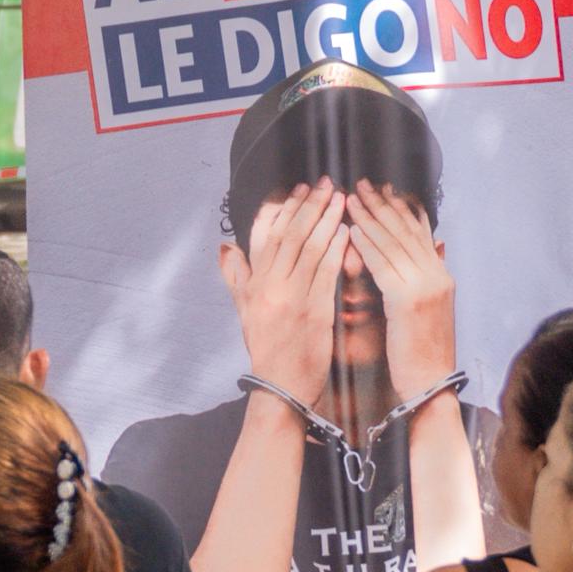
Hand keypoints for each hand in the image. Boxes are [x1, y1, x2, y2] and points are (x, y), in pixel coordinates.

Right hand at [234, 181, 345, 401]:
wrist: (281, 387)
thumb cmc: (266, 349)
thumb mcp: (244, 311)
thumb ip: (236, 277)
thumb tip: (224, 248)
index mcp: (254, 284)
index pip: (262, 235)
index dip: (280, 209)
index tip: (296, 190)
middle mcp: (270, 287)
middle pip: (289, 235)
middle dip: (308, 206)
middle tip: (325, 184)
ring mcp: (293, 298)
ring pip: (309, 249)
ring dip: (326, 220)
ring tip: (340, 199)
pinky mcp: (316, 311)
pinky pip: (327, 273)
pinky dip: (337, 250)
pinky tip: (347, 232)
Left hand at [344, 182, 459, 396]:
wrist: (430, 384)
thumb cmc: (422, 352)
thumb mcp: (430, 309)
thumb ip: (428, 275)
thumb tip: (436, 246)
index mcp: (441, 275)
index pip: (419, 231)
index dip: (400, 207)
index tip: (384, 188)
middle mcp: (436, 275)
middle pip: (406, 230)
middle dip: (383, 204)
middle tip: (362, 183)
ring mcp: (425, 286)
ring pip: (394, 243)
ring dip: (370, 218)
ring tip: (351, 198)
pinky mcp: (408, 301)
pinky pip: (384, 266)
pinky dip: (368, 247)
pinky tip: (353, 231)